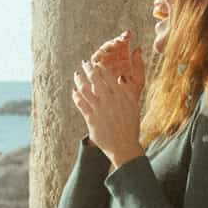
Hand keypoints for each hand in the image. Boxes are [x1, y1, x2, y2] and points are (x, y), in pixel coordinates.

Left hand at [72, 30, 144, 166]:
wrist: (124, 145)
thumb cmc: (130, 123)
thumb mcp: (134, 102)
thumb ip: (131, 86)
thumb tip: (129, 72)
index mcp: (121, 95)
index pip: (108, 75)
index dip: (100, 67)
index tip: (95, 62)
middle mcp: (110, 100)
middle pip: (95, 79)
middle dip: (88, 68)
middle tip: (84, 63)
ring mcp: (100, 109)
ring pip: (85, 90)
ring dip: (79, 80)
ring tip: (76, 75)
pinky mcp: (91, 119)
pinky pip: (81, 104)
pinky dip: (76, 96)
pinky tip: (74, 91)